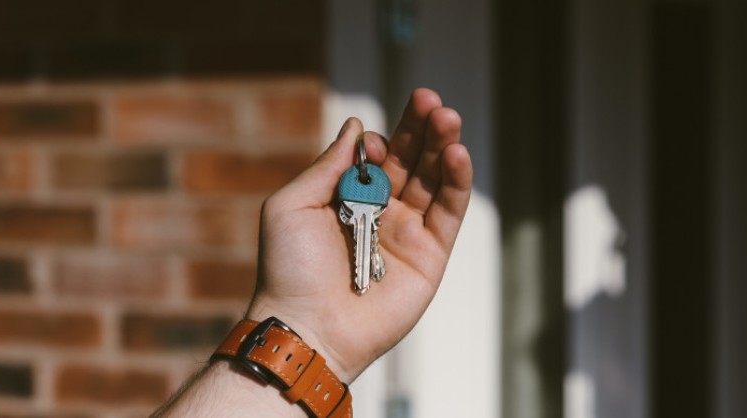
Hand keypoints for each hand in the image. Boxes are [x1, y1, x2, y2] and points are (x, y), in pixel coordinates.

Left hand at [246, 88, 472, 382]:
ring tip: (447, 118)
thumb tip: (356, 126)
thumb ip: (327, 165)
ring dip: (444, 146)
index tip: (376, 142)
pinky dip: (457, 182)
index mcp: (348, 198)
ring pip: (435, 180)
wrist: (308, 326)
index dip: (383, 140)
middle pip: (412, 160)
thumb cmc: (290, 268)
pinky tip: (456, 155)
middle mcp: (382, 211)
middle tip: (431, 101)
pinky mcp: (430, 255)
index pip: (378, 156)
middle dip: (422, 129)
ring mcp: (408, 232)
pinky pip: (450, 212)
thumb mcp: (292, 205)